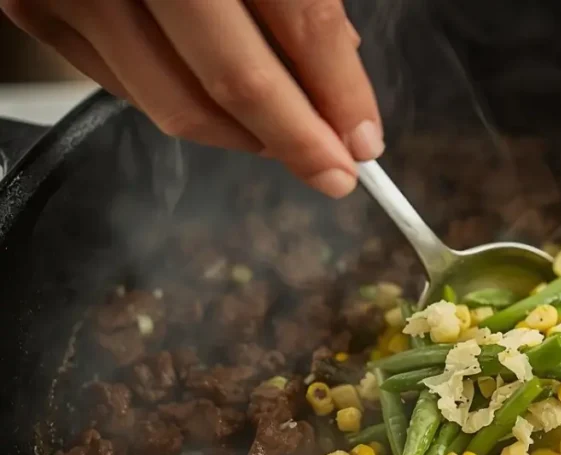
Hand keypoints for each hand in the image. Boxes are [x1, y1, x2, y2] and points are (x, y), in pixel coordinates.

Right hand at [0, 0, 381, 196]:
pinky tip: (216, 103)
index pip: (303, 21)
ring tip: (279, 139)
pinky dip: (182, 107)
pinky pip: (128, 92)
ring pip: (178, 105)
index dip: (342, 93)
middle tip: (333, 173)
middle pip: (237, 81)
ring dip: (244, 138)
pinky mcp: (36, 7)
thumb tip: (336, 65)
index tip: (364, 140)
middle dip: (297, 141)